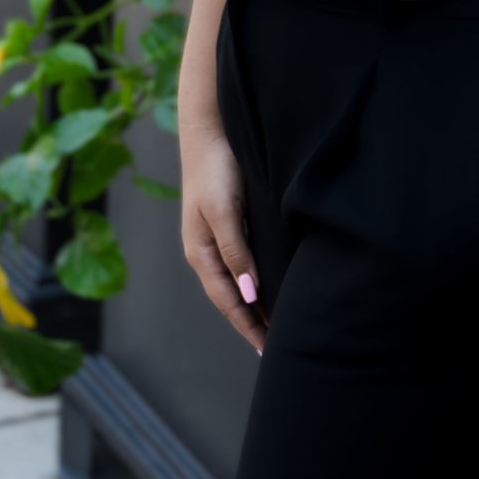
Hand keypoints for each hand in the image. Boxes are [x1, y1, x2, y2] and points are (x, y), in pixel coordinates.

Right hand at [180, 121, 269, 353]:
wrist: (210, 128)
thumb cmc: (216, 169)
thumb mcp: (225, 211)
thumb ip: (236, 253)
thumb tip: (250, 295)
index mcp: (200, 253)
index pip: (228, 301)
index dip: (248, 326)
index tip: (270, 350)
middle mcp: (206, 251)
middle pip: (231, 298)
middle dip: (251, 323)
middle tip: (278, 348)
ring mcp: (216, 238)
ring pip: (237, 283)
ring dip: (254, 305)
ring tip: (276, 326)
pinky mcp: (229, 223)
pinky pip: (242, 264)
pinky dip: (255, 282)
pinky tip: (269, 286)